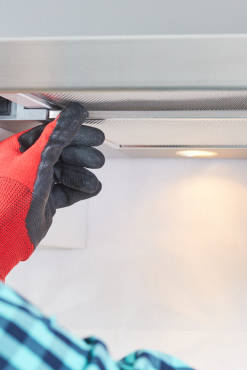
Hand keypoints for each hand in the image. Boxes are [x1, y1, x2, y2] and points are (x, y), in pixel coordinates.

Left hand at [0, 103, 104, 280]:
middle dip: (81, 156)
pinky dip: (79, 190)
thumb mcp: (36, 160)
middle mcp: (24, 166)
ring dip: (81, 175)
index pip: (50, 135)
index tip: (93, 136)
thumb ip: (56, 136)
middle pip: (61, 154)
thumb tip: (71, 116)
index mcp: (16, 151)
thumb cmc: (7, 198)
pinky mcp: (44, 202)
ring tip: (92, 178)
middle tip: (96, 158)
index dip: (74, 134)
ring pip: (65, 174)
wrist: (3, 235)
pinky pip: (66, 191)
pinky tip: (89, 188)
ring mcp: (35, 185)